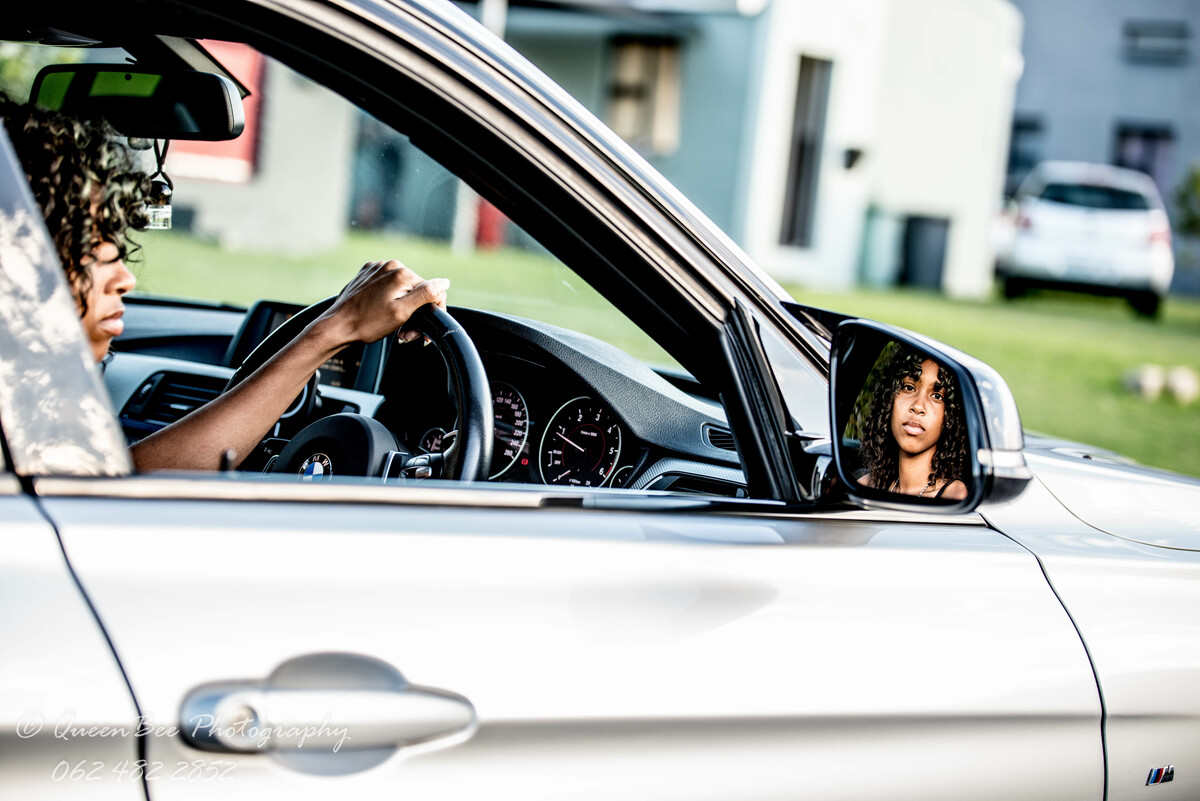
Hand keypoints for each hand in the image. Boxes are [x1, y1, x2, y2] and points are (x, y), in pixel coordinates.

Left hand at [317, 260, 449, 345]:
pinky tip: (382, 314)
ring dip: (403, 307)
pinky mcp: (366, 275)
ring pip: (402, 288)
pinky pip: (387, 286)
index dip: (430, 313)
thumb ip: (425, 294)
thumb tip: (444, 282)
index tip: (419, 333)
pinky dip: (389, 300)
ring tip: (393, 327)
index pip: (431, 291)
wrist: (337, 326)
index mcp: (401, 273)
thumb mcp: (402, 312)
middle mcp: (389, 265)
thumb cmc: (367, 323)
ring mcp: (376, 268)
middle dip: (415, 312)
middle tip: (405, 334)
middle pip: (416, 290)